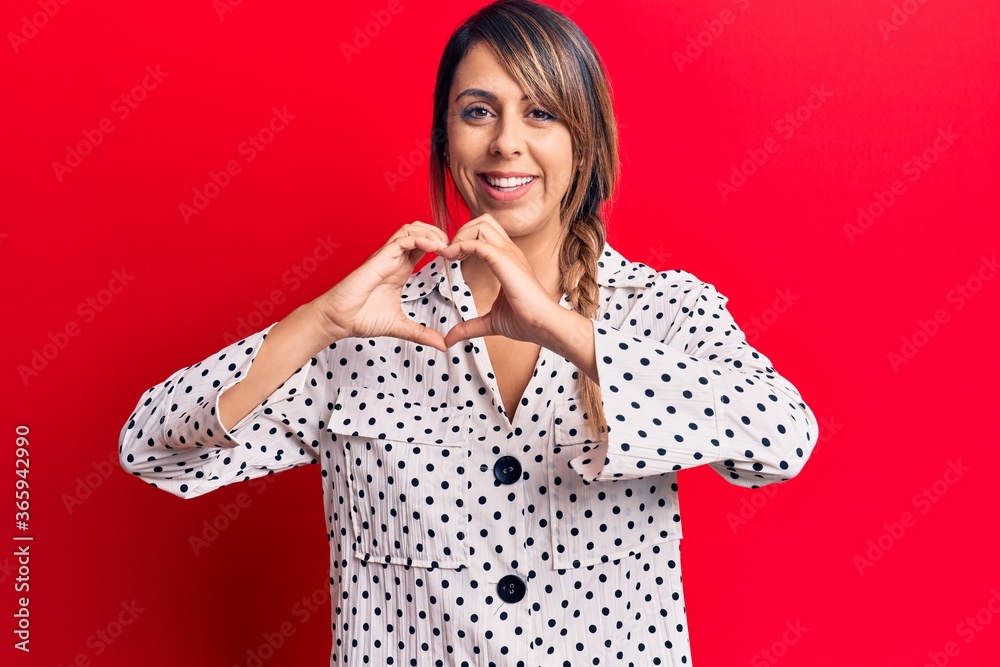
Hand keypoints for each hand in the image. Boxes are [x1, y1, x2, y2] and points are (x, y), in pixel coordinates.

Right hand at [313, 222, 449, 351]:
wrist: (338, 319)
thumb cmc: (362, 318)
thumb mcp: (400, 326)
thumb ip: (421, 333)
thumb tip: (443, 345)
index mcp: (400, 269)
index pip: (423, 245)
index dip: (441, 246)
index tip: (455, 258)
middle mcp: (394, 259)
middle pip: (419, 230)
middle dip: (439, 233)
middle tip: (454, 248)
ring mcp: (386, 256)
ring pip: (411, 229)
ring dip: (431, 233)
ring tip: (445, 246)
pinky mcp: (379, 258)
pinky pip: (402, 240)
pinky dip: (420, 239)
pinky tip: (434, 248)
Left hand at [438, 214, 562, 348]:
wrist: (544, 326)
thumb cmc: (526, 322)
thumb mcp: (490, 322)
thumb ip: (469, 327)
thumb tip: (449, 339)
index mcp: (508, 260)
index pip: (486, 233)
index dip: (465, 240)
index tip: (450, 258)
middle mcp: (510, 252)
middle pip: (483, 221)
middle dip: (462, 232)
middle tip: (450, 254)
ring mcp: (509, 254)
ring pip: (481, 224)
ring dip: (461, 236)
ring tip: (450, 255)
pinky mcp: (505, 261)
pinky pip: (478, 243)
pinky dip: (461, 246)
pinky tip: (451, 260)